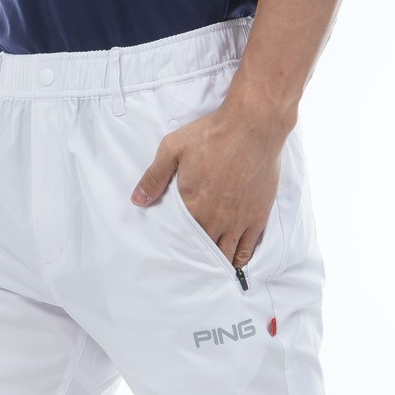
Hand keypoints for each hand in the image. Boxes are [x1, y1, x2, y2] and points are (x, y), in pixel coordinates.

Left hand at [130, 100, 285, 268]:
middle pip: (203, 251)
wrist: (253, 125)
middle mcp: (216, 220)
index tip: (171, 257)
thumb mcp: (173, 148)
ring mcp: (238, 221)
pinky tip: (234, 263)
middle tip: (189, 268)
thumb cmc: (213, 134)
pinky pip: (248, 248)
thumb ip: (154, 177)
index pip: (180, 239)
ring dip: (217, 263)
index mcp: (193, 207)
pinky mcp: (258, 216)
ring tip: (210, 270)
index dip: (176, 248)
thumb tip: (137, 200)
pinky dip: (240, 259)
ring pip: (226, 254)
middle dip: (196, 259)